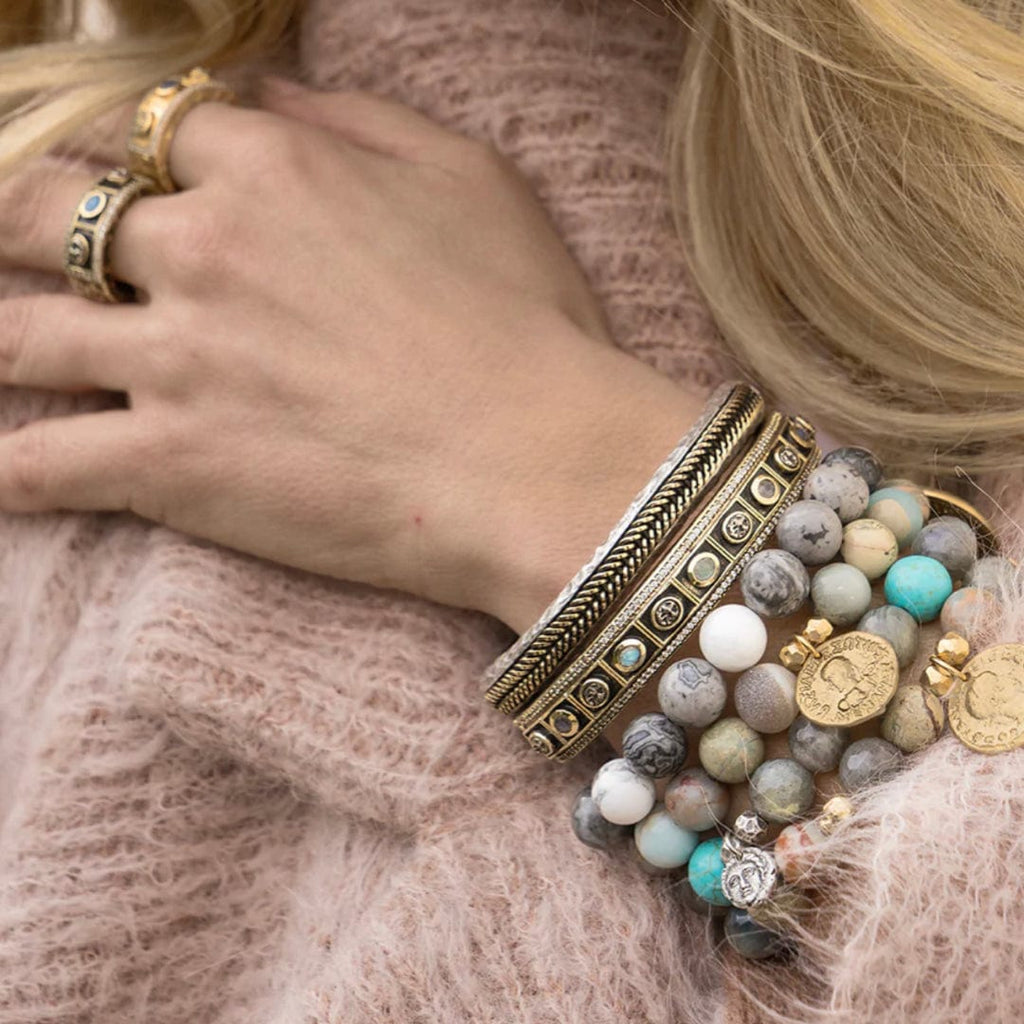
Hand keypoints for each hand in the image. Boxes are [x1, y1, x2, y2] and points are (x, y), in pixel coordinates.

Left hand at [0, 82, 703, 627]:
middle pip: (48, 213)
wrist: (534, 462)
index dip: (133, 160)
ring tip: (1, 354)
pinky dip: (5, 473)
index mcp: (272, 172)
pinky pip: (39, 466)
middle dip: (17, 224)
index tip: (131, 187)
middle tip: (9, 244)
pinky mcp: (171, 464)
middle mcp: (203, 250)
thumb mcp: (472, 180)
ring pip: (19, 336)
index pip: (150, 138)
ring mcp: (177, 359)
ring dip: (0, 340)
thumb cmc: (527, 325)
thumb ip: (361, 121)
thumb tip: (272, 97)